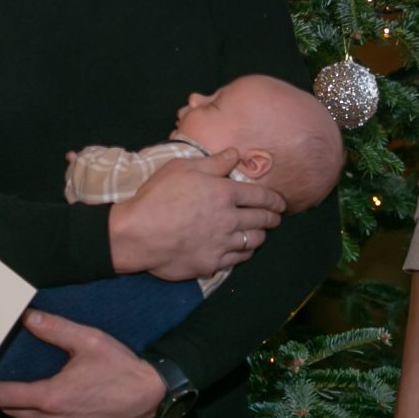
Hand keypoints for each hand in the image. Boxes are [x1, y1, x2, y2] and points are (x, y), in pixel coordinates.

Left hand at [0, 311, 165, 417]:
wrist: (150, 395)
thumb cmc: (120, 367)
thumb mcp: (88, 340)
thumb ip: (55, 328)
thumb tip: (28, 317)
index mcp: (51, 398)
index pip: (3, 397)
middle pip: (10, 413)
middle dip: (2, 396)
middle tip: (1, 376)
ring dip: (20, 407)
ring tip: (21, 385)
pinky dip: (38, 416)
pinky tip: (46, 398)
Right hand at [107, 150, 284, 281]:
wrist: (137, 233)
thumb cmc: (157, 196)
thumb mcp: (182, 168)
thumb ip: (213, 162)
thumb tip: (235, 154)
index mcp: (224, 193)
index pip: (261, 196)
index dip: (275, 200)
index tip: (281, 203)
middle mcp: (229, 219)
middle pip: (262, 220)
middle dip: (273, 218)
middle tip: (276, 218)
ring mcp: (222, 244)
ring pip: (253, 242)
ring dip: (260, 236)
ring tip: (260, 234)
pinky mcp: (212, 263)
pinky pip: (237, 260)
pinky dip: (244, 253)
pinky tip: (242, 250)